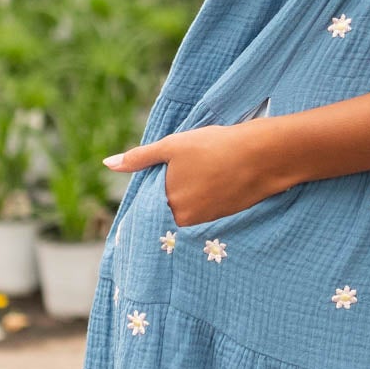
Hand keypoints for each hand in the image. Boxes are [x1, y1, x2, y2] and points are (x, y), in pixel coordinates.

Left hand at [103, 121, 289, 228]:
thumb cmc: (214, 147)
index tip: (170, 168)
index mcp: (168, 204)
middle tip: (195, 164)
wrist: (262, 155)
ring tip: (210, 168)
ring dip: (195, 191)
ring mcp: (208, 222)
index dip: (158, 183)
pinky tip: (221, 177)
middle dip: (177, 187)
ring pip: (191, 206)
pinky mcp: (226, 218)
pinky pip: (209, 208)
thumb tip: (107, 164)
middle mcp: (185, 220)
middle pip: (171, 204)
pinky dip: (211, 195)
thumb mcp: (172, 146)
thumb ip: (139, 158)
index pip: (151, 200)